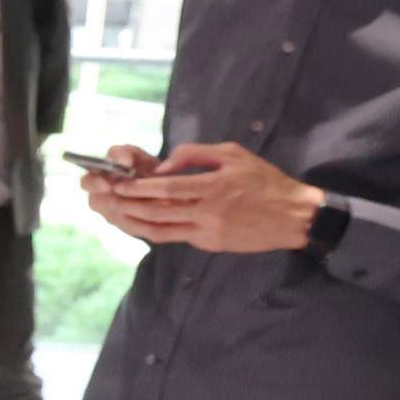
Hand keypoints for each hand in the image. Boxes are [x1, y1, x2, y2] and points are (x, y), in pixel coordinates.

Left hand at [90, 137, 320, 253]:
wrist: (294, 216)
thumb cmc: (265, 181)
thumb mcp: (234, 154)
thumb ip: (196, 154)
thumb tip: (163, 165)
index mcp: (214, 187)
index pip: (166, 189)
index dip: (138, 188)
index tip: (117, 183)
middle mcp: (208, 212)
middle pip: (157, 212)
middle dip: (127, 205)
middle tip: (105, 198)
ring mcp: (208, 232)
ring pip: (160, 231)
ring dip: (132, 222)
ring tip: (112, 212)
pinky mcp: (210, 244)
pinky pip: (175, 237)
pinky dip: (152, 230)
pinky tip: (136, 222)